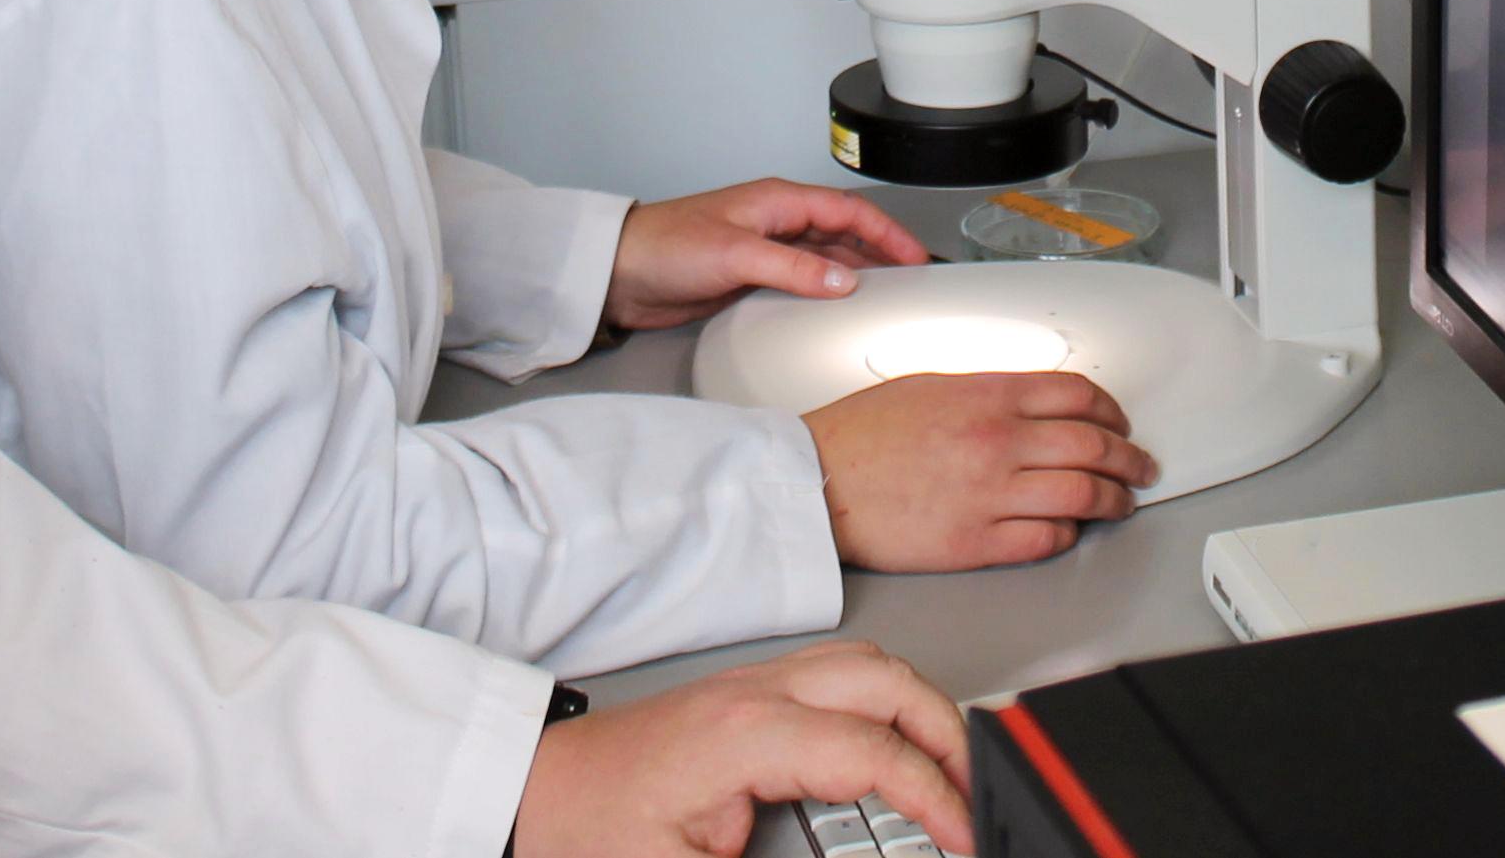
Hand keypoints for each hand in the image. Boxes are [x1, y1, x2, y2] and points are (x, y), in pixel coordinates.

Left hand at [509, 644, 971, 857]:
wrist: (532, 796)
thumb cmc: (590, 833)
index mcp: (744, 732)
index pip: (871, 748)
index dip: (932, 796)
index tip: (964, 838)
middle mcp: (754, 691)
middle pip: (884, 680)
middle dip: (945, 736)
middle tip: (971, 801)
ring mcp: (750, 683)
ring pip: (866, 666)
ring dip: (917, 711)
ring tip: (944, 777)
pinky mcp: (744, 694)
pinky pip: (837, 677)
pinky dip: (882, 707)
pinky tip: (890, 752)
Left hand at [604, 180, 927, 331]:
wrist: (621, 272)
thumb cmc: (668, 245)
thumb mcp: (736, 254)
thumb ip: (793, 267)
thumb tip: (845, 279)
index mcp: (777, 201)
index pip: (847, 210)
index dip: (886, 231)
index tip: (916, 257)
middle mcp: (775, 222)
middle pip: (842, 233)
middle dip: (880, 251)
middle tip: (912, 280)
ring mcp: (764, 250)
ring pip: (824, 258)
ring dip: (855, 273)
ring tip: (886, 296)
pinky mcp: (750, 278)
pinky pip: (802, 282)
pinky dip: (825, 293)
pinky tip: (836, 311)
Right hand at [804, 372, 1155, 571]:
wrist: (820, 481)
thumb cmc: (863, 433)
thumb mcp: (930, 385)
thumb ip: (988, 392)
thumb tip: (1032, 403)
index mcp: (988, 395)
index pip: (1078, 395)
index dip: (1112, 411)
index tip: (1121, 423)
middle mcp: (999, 441)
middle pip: (1094, 447)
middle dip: (1130, 459)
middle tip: (1141, 468)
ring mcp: (992, 494)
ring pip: (1082, 495)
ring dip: (1114, 501)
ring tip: (1121, 503)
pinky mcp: (978, 542)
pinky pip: (1047, 539)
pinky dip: (1069, 534)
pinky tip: (1070, 529)